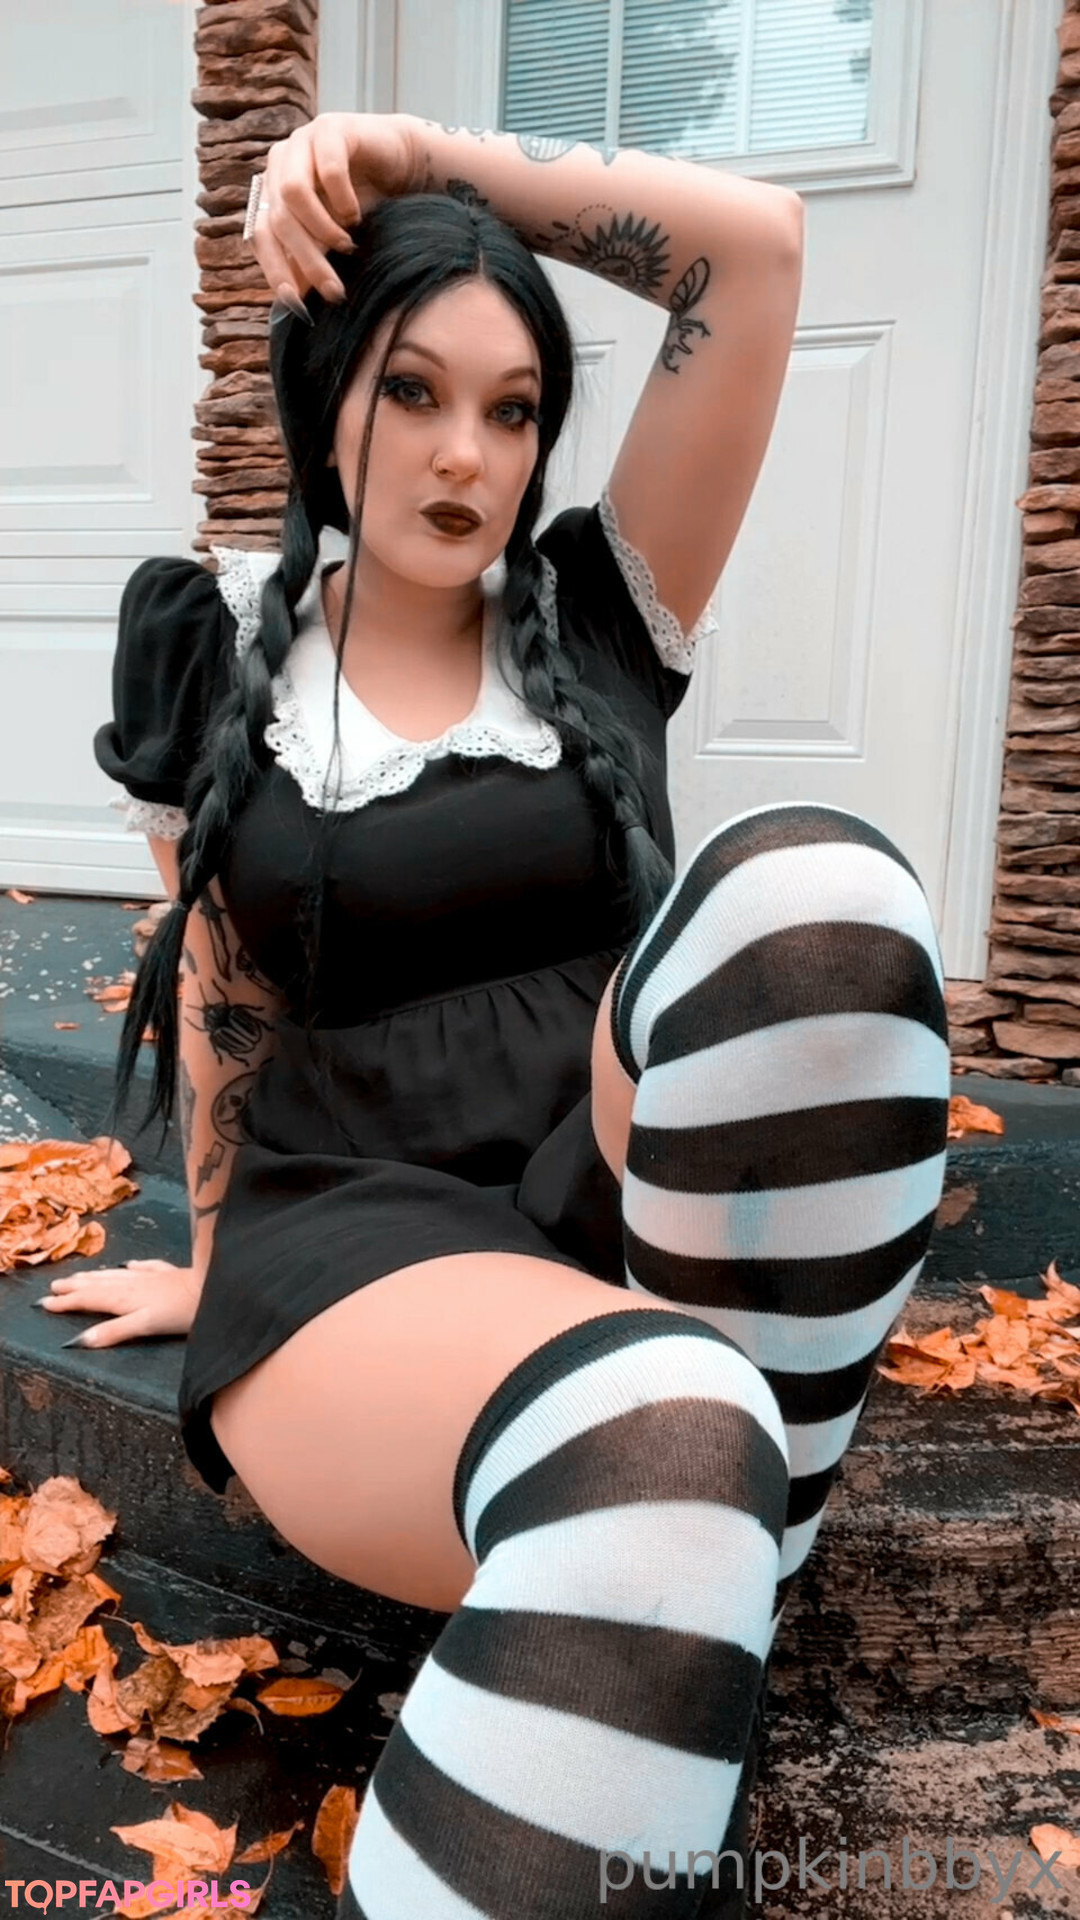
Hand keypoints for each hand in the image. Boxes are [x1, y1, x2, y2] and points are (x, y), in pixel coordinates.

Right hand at [35, 1259, 204, 1347]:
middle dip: (75, 1286)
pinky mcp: (169, 1274)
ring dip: (96, 1276)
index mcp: (124, 1298)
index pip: (88, 1299)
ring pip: (116, 1275)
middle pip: (98, 1285)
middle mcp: (133, 1284)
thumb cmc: (180, 1312)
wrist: (214, 1287)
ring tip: (80, 1275)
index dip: (66, 1302)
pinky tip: (129, 1265)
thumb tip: (80, 1340)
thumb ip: (114, 1331)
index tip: (44, 1302)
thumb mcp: (144, 1325)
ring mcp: (151, 1277)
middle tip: (54, 1286)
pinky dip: (133, 1267)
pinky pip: (145, 1267)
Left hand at [250, 111, 418, 308]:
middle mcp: (281, 164)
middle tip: (335, 289)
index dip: (274, 269)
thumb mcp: (333, 239)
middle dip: (307, 260)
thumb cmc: (364, 202)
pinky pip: (329, 168)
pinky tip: (356, 214)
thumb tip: (294, 303)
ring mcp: (302, 142)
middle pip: (279, 219)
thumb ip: (311, 261)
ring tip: (348, 245)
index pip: (261, 234)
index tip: (296, 302)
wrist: (400, 163)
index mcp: (273, 190)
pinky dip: (342, 199)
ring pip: (294, 193)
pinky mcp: (330, 128)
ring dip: (322, 228)